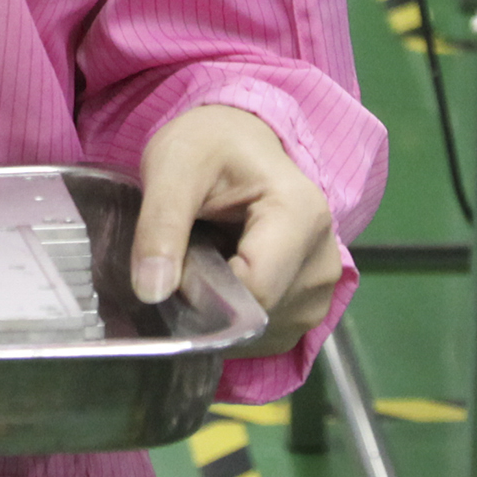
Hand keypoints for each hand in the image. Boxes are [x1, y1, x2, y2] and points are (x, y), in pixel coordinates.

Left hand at [133, 104, 342, 352]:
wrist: (237, 141)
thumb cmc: (208, 146)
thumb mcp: (172, 167)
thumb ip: (160, 225)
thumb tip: (151, 291)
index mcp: (301, 215)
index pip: (253, 290)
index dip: (203, 291)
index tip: (177, 262)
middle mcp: (325, 259)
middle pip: (259, 315)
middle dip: (212, 302)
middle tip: (190, 255)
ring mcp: (323, 288)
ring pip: (261, 331)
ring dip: (224, 311)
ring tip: (211, 259)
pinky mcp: (311, 306)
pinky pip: (267, 336)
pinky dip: (238, 319)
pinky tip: (228, 277)